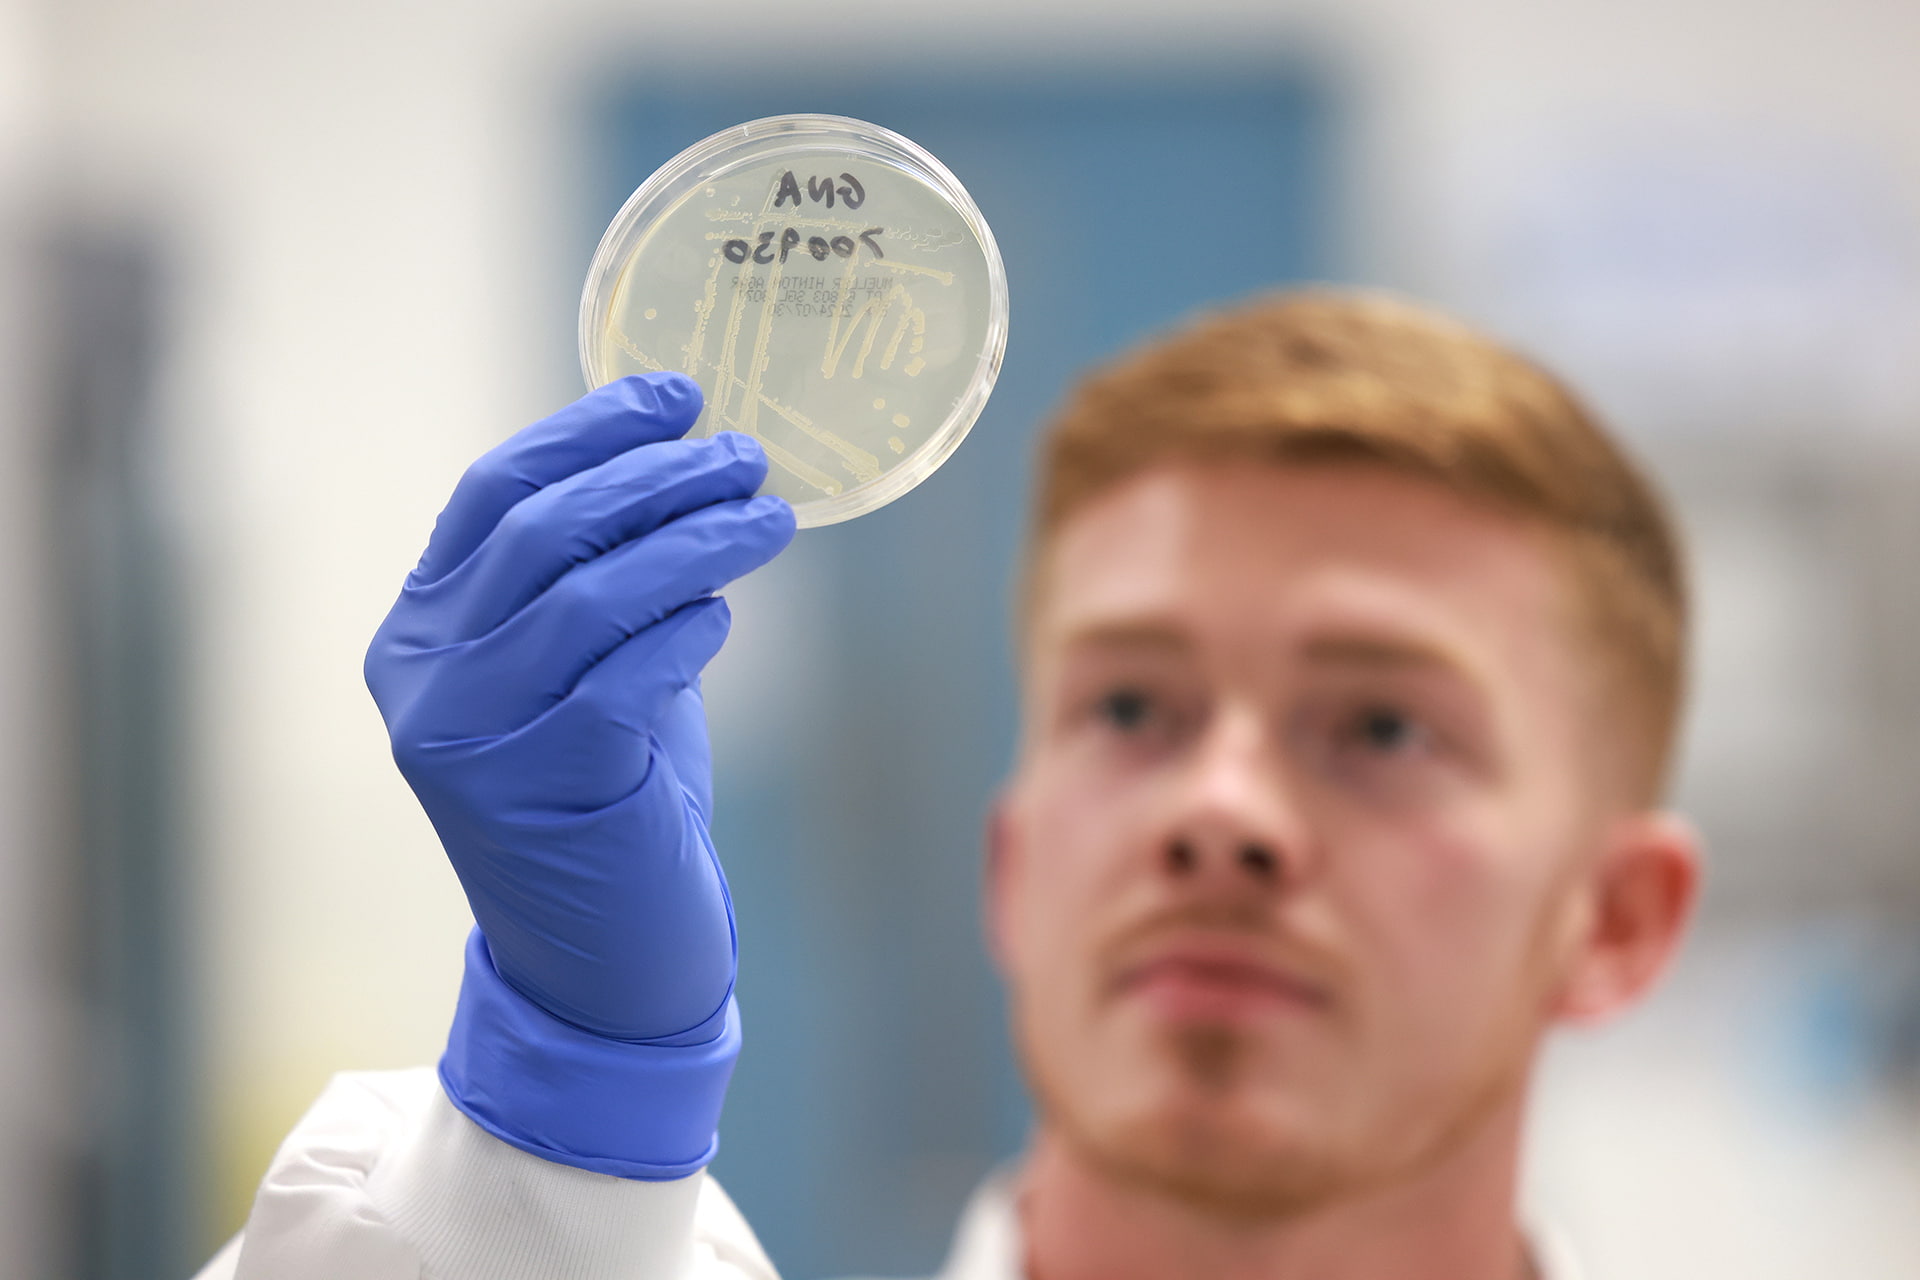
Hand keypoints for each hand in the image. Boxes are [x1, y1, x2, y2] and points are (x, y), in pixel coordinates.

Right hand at [364, 372, 793, 1174]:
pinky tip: (724, 618)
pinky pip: (625, 676)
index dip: (586, 430)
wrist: (603, 965)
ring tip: (768, 515)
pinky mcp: (538, 788)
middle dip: (652, 476)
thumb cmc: (605, 799)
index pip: (491, 493)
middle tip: (744, 452)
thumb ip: (599, 578)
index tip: (674, 391)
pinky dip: (683, 632)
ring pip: (584, 595)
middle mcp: (423, 681)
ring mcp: (469, 739)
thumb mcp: (582, 671)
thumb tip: (683, 459)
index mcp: (418, 633)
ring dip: (691, 541)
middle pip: (539, 531)